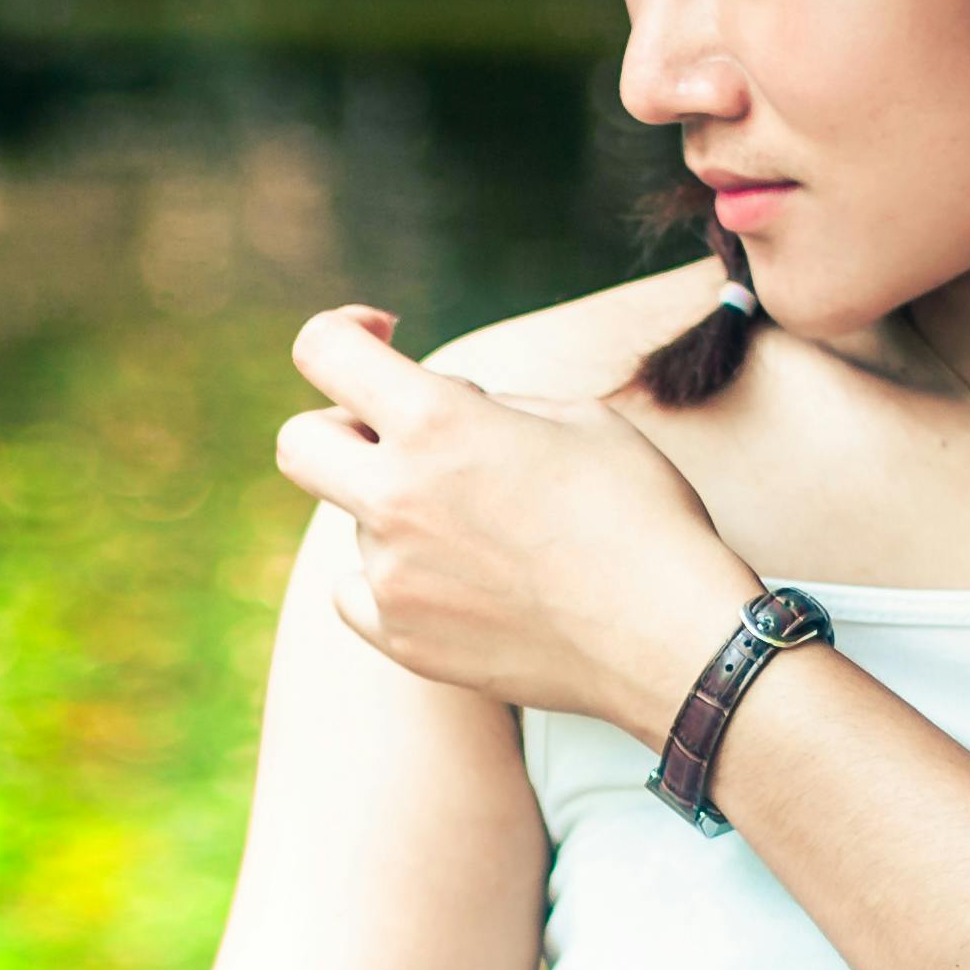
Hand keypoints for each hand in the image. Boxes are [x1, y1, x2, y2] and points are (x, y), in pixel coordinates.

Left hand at [273, 310, 756, 727]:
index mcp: (437, 424)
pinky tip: (458, 581)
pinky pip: (359, 592)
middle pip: (298, 443)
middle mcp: (396, 499)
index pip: (324, 350)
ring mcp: (391, 577)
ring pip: (354, 522)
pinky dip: (394, 579)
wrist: (671, 639)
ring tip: (490, 534)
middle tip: (397, 439)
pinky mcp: (401, 640)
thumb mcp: (576, 418)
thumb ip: (486, 404)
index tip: (381, 336)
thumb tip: (445, 409)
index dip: (343, 329)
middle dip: (339, 427)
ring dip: (398, 511)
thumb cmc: (643, 516)